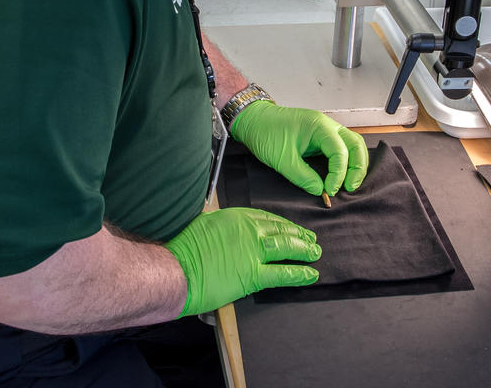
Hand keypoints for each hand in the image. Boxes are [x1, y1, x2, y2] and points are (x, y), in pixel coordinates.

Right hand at [165, 207, 319, 315]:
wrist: (176, 270)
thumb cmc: (183, 249)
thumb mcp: (203, 224)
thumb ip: (220, 226)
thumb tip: (226, 231)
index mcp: (235, 216)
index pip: (266, 218)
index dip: (282, 223)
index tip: (290, 227)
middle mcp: (247, 230)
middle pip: (280, 229)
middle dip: (298, 234)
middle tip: (310, 239)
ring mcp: (252, 251)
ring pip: (286, 247)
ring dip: (303, 250)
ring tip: (315, 252)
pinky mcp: (253, 274)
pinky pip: (282, 273)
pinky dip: (299, 273)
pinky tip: (310, 273)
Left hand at [231, 101, 368, 196]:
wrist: (253, 120)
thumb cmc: (265, 133)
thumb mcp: (282, 159)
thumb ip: (303, 177)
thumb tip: (319, 190)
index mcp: (319, 126)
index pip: (340, 151)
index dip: (338, 174)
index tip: (329, 190)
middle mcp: (327, 125)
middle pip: (355, 144)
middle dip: (357, 168)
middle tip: (350, 188)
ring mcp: (325, 129)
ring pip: (351, 144)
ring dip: (354, 164)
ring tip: (348, 184)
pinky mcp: (320, 136)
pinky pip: (340, 147)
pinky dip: (345, 161)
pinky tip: (341, 175)